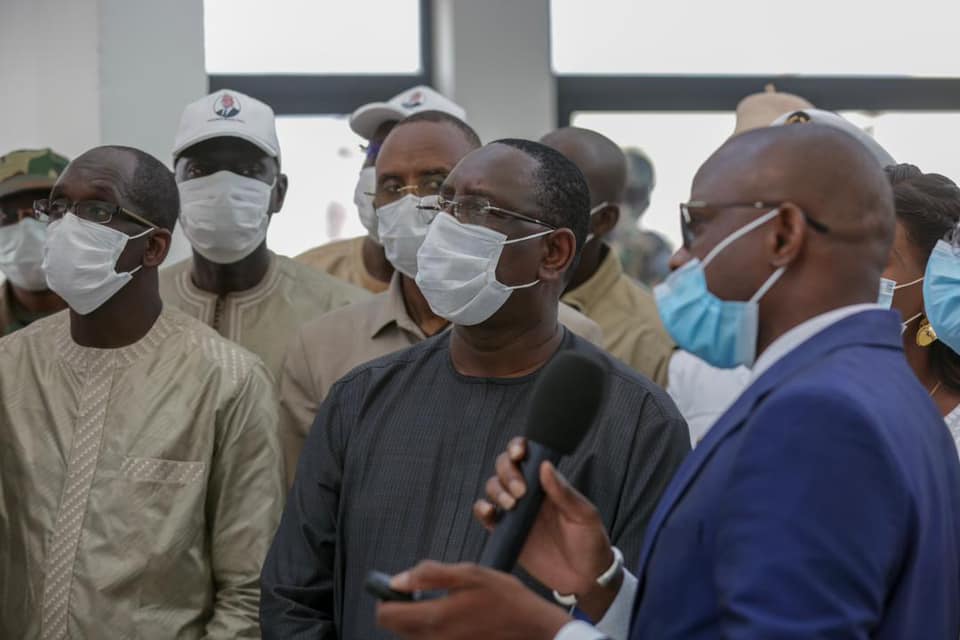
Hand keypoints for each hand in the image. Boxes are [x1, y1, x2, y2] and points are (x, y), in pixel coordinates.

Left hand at [376, 561, 570, 639]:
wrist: (535, 631)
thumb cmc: (506, 599)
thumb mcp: (470, 574)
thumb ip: (429, 574)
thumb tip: (396, 580)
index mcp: (435, 617)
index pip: (385, 616)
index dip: (386, 598)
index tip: (398, 588)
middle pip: (396, 629)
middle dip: (402, 609)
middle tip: (423, 594)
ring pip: (412, 637)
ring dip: (418, 621)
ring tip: (444, 606)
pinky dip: (434, 632)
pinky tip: (455, 621)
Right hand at [473, 438, 617, 616]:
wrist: (584, 579)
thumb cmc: (590, 542)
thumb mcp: (584, 515)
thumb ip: (564, 492)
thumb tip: (545, 465)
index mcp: (548, 484)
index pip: (527, 456)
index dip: (517, 448)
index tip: (519, 453)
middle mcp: (529, 493)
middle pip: (504, 467)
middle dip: (507, 473)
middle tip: (521, 491)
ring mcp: (515, 512)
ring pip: (493, 487)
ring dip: (497, 491)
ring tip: (512, 506)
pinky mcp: (506, 532)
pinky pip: (485, 515)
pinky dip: (482, 510)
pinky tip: (490, 513)